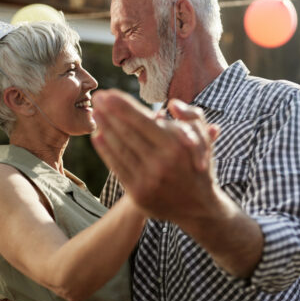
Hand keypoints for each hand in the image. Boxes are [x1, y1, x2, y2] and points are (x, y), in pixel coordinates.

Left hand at [91, 90, 219, 222]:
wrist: (199, 207)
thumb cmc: (198, 165)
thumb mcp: (204, 137)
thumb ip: (192, 115)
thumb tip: (171, 104)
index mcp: (176, 146)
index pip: (142, 120)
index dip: (122, 105)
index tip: (107, 93)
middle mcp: (161, 162)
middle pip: (127, 132)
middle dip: (108, 113)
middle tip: (96, 98)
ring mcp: (148, 180)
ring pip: (119, 148)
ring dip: (104, 128)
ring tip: (96, 113)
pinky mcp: (138, 193)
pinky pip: (117, 167)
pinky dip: (105, 150)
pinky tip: (97, 136)